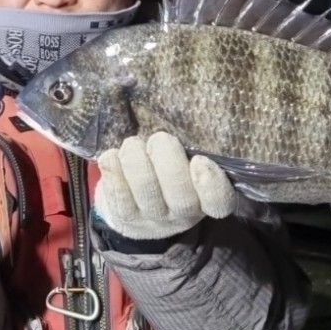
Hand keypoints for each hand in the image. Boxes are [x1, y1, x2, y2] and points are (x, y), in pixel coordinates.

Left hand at [93, 132, 235, 239]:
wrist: (133, 201)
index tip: (200, 160)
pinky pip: (119, 198)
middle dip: (169, 164)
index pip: (219, 201)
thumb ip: (189, 146)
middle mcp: (182, 214)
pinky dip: (114, 173)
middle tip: (160, 139)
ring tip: (133, 144)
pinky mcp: (125, 217)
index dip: (212, 185)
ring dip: (138, 164)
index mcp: (206, 198)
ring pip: (147, 195)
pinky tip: (111, 156)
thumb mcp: (184, 159)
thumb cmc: (166, 169)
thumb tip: (184, 111)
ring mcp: (153, 218)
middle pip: (182, 198)